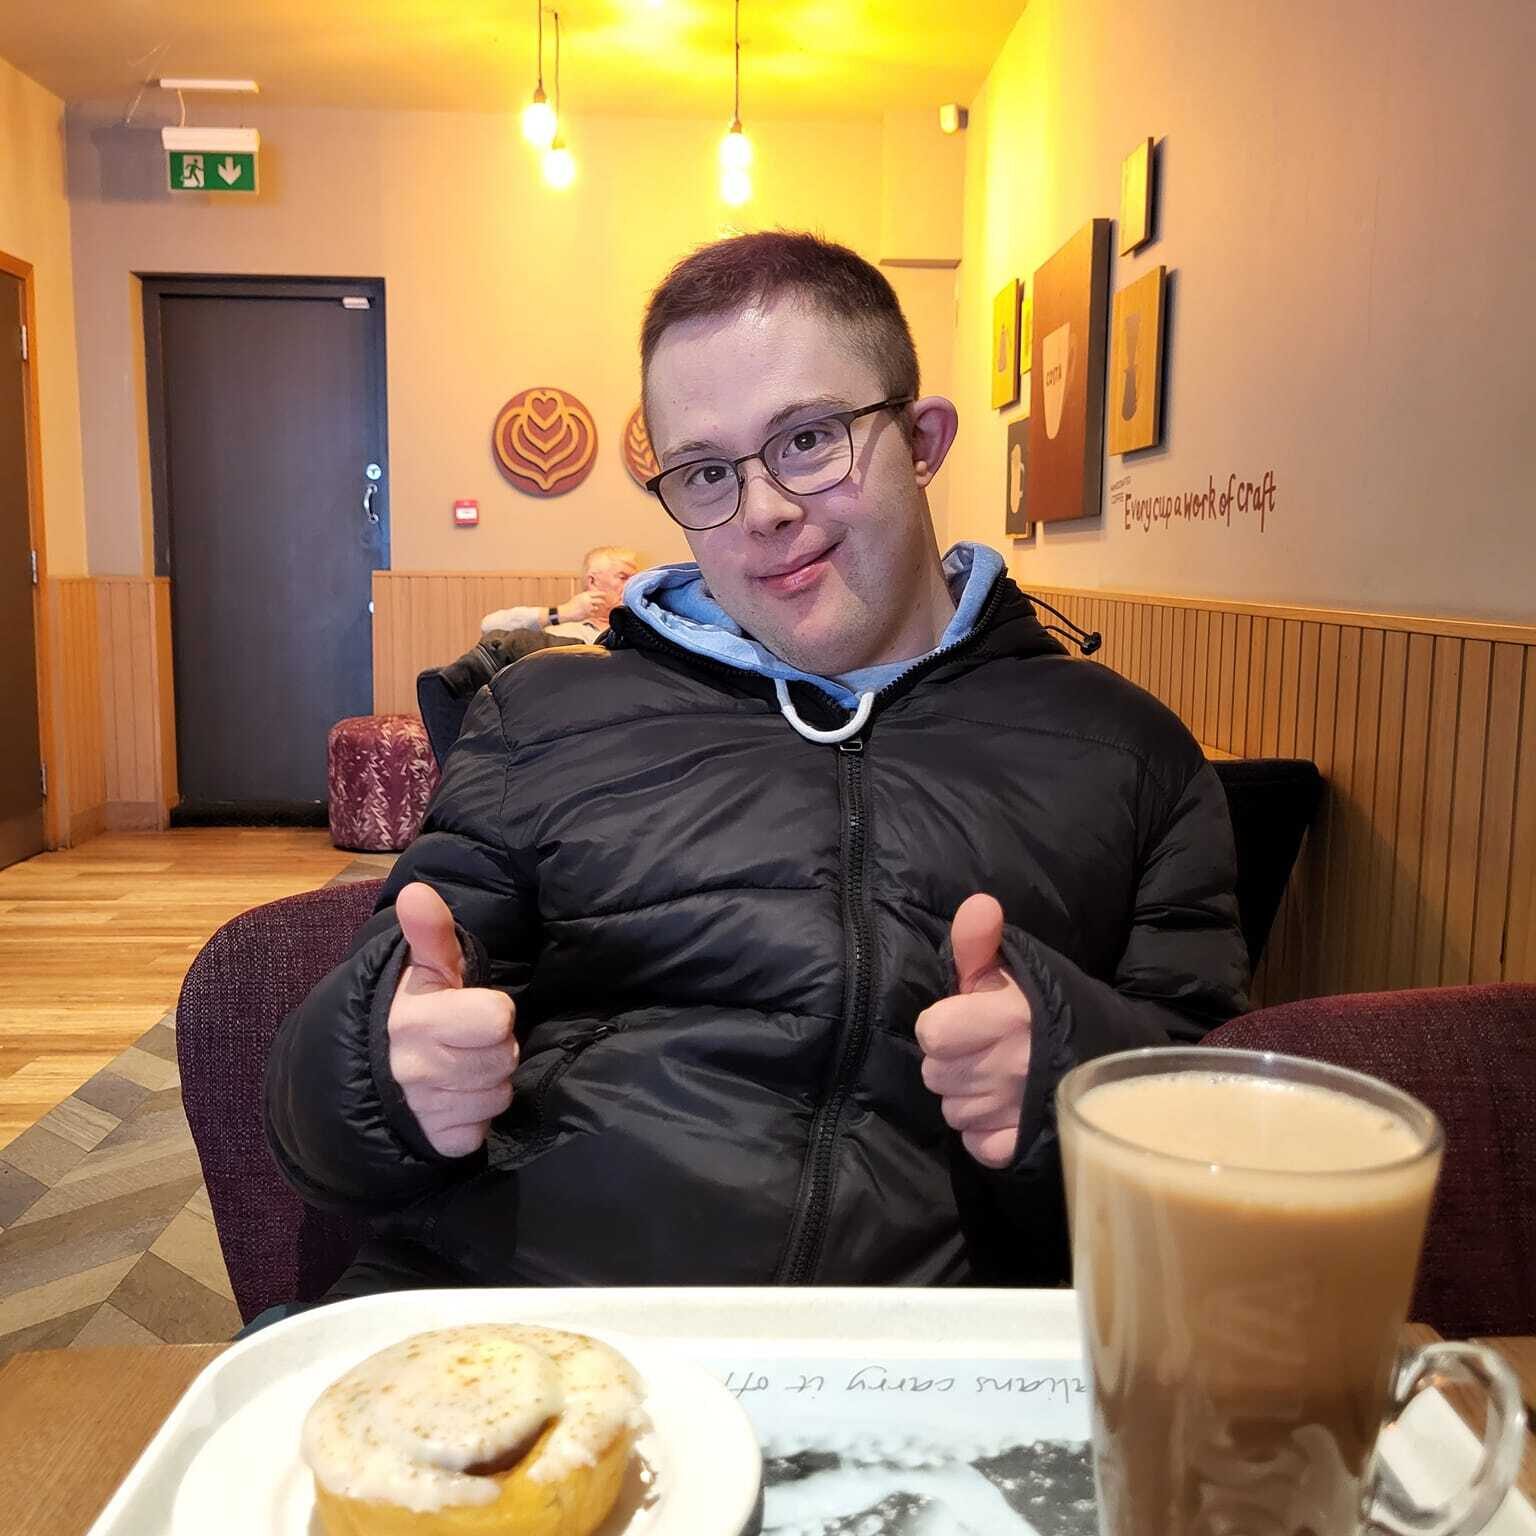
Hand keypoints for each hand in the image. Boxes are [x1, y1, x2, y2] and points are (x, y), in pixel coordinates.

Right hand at [386, 882, 518, 1157]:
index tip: (474, 1009)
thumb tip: (417, 892)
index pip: (497, 1019)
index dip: (493, 1012)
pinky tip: (455, 1099)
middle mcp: (418, 1070)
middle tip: (468, 1039)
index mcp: (418, 1021)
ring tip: (461, 1066)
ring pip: (498, 1095)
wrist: (365, 1072)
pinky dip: (474, 1117)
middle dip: (494, 1047)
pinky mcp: (435, 1143)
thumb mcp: (424, 970)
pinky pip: (480, 1131)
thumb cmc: (412, 1010)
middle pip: (504, 1058)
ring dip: (488, 1081)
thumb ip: (429, 933)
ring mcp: (425, 1110)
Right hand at [556, 591, 601, 625]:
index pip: (596, 593)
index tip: (605, 594)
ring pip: (596, 608)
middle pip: (600, 601)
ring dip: (594, 608)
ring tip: (588, 608)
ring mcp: (589, 608)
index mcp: (585, 595)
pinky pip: (592, 614)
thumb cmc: (571, 605)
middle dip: (603, 602)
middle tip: (604, 602)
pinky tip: (585, 613)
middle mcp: (588, 601)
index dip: (602, 593)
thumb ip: (586, 597)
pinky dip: (591, 614)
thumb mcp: (578, 597)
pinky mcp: (588, 615)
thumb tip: (592, 596)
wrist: (566, 612)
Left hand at [915, 893, 1032, 1168]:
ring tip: (996, 1079)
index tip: (962, 1022)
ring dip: (967, 1097)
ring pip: (953, 1112)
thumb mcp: (1011, 968)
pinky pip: (977, 1145)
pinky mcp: (1025, 1144)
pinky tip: (1002, 1110)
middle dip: (951, 1062)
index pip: (931, 1033)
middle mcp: (1008, 1066)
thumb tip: (978, 904)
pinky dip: (985, 1132)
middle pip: (935, 1075)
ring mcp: (1016, 1110)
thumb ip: (978, 941)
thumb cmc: (1047, 1007)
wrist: (1106, 1052)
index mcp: (1004, 1018)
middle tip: (981, 1051)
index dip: (940, 1026)